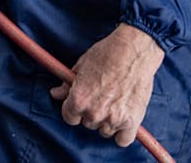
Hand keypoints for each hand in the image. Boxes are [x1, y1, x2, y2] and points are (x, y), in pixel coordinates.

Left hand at [49, 24, 163, 147]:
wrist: (134, 49)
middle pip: (88, 123)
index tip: (82, 103)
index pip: (69, 117)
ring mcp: (113, 119)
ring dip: (108, 121)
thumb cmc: (108, 53)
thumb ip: (68, 84)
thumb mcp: (82, 65)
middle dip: (92, 112)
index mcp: (78, 100)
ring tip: (115, 102)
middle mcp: (94, 113)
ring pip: (105, 131)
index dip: (74, 109)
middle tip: (102, 97)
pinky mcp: (131, 122)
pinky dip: (123, 133)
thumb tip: (56, 94)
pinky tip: (123, 119)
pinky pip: (122, 140)